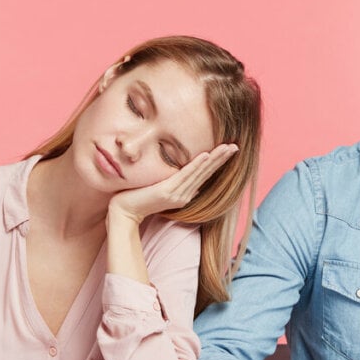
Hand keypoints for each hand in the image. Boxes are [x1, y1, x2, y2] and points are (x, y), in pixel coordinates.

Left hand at [107, 143, 238, 223]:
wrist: (123, 213)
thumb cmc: (137, 198)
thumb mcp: (159, 189)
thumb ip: (173, 184)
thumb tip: (186, 179)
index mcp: (184, 193)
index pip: (205, 175)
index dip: (218, 162)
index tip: (229, 149)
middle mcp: (184, 195)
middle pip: (207, 173)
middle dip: (222, 159)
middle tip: (236, 146)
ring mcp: (177, 194)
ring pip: (200, 173)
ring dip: (214, 159)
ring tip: (227, 148)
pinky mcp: (168, 192)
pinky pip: (185, 175)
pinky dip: (197, 165)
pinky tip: (206, 155)